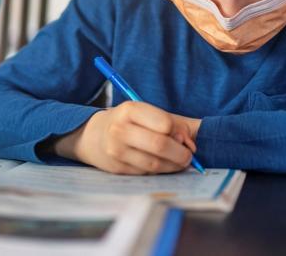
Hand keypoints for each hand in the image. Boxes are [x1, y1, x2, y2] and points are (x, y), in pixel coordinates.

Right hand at [54, 102, 199, 174]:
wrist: (95, 136)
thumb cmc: (130, 122)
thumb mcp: (148, 114)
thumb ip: (173, 124)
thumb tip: (190, 145)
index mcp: (130, 110)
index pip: (165, 124)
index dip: (180, 134)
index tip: (184, 138)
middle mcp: (120, 129)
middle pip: (160, 145)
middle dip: (181, 154)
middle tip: (188, 157)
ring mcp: (116, 150)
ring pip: (154, 164)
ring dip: (173, 166)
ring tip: (179, 162)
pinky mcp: (117, 168)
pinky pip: (147, 174)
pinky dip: (160, 172)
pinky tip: (162, 166)